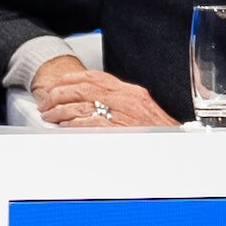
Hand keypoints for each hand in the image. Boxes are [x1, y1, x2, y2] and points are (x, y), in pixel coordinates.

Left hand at [33, 56, 173, 131]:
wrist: (178, 148)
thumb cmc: (159, 133)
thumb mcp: (142, 111)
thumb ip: (120, 103)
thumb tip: (95, 103)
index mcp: (131, 93)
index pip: (95, 77)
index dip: (71, 78)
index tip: (58, 83)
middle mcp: (126, 100)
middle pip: (82, 89)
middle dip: (59, 94)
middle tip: (46, 101)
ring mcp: (122, 114)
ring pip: (80, 105)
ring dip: (60, 110)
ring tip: (49, 115)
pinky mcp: (117, 130)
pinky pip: (87, 122)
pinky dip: (72, 123)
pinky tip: (65, 126)